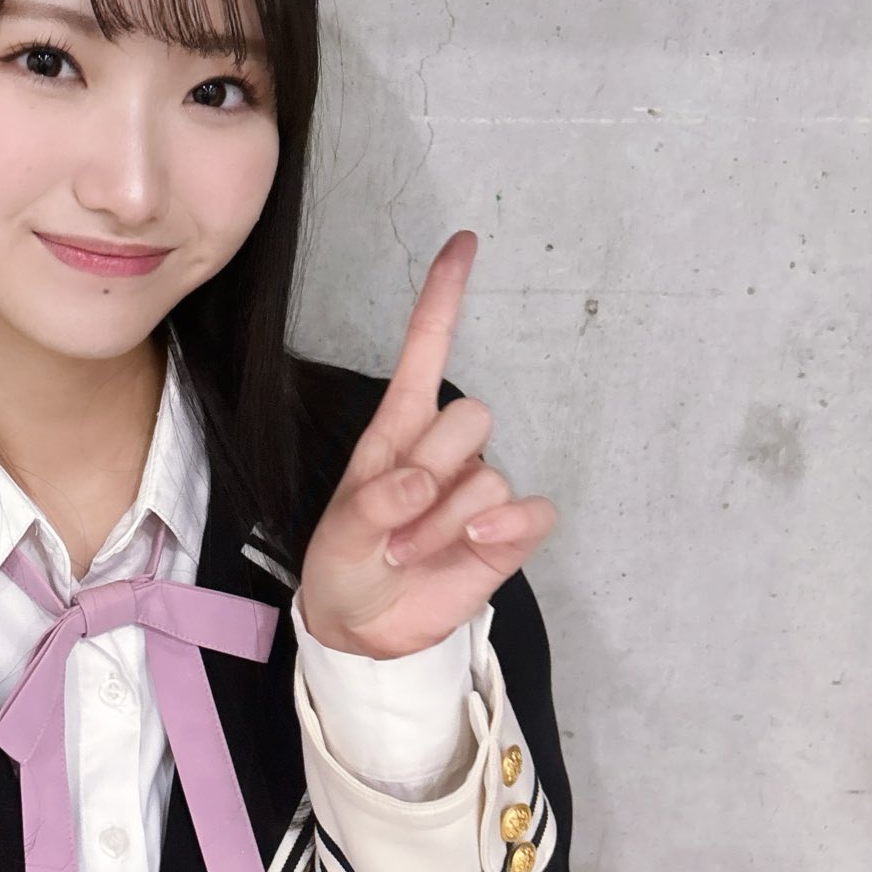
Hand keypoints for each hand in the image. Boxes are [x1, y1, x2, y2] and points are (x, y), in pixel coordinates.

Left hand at [297, 230, 557, 659]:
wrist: (365, 629)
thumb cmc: (345, 566)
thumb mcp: (337, 536)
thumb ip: (372, 505)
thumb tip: (424, 482)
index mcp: (397, 430)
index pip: (428, 351)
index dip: (445, 299)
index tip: (465, 243)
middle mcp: (444, 450)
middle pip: (471, 415)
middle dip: (431, 470)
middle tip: (394, 524)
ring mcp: (480, 488)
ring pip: (490, 472)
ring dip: (447, 520)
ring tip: (411, 551)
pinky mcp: (509, 531)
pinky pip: (534, 509)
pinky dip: (507, 525)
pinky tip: (477, 544)